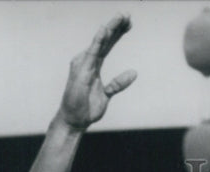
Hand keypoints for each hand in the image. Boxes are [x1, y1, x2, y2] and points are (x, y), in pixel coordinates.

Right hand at [59, 16, 136, 130]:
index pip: (108, 45)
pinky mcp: (82, 71)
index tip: (130, 23)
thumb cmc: (87, 107)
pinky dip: (98, 41)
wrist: (75, 120)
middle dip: (116, 26)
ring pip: (100, 43)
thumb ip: (118, 83)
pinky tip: (105, 30)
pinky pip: (92, 53)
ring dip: (110, 29)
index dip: (118, 33)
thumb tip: (134, 72)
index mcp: (94, 64)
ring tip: (120, 17)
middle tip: (127, 14)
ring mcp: (84, 64)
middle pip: (105, 40)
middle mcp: (88, 60)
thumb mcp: (107, 94)